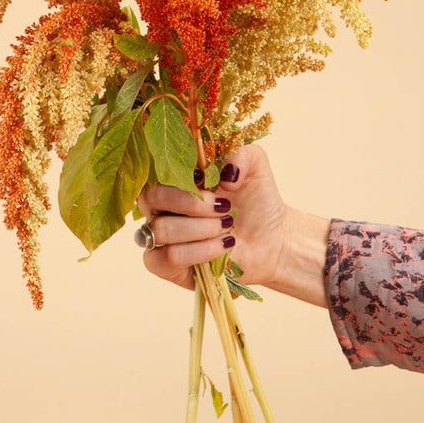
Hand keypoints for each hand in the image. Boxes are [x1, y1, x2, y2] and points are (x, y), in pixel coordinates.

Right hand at [137, 145, 329, 306]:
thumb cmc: (256, 200)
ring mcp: (161, 238)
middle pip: (151, 198)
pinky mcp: (168, 268)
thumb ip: (242, 154)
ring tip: (227, 227)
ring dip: (200, 228)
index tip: (206, 176)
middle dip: (192, 202)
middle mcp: (160, 208)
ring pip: (160, 230)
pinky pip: (166, 259)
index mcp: (172, 180)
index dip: (178, 173)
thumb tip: (226, 174)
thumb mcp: (255, 166)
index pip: (153, 170)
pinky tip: (222, 246)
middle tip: (224, 206)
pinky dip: (198, 252)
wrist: (272, 238)